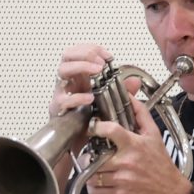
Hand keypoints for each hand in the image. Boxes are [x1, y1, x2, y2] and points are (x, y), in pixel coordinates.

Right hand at [45, 44, 114, 168]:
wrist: (78, 144)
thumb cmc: (88, 120)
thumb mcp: (107, 102)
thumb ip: (121, 91)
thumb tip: (134, 82)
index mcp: (79, 76)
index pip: (80, 52)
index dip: (93, 49)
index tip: (107, 56)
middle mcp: (68, 81)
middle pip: (67, 56)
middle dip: (85, 54)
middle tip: (100, 62)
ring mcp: (62, 93)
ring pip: (62, 71)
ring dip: (80, 67)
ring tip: (96, 71)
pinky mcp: (58, 109)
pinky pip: (64, 99)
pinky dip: (77, 97)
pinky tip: (89, 98)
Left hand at [83, 85, 193, 193]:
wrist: (170, 190)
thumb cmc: (160, 162)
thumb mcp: (154, 134)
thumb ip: (140, 113)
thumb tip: (129, 96)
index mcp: (134, 145)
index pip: (111, 131)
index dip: (97, 127)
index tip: (92, 127)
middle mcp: (126, 162)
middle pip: (94, 156)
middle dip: (88, 155)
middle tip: (89, 153)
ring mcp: (122, 179)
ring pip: (91, 175)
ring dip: (88, 171)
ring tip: (92, 167)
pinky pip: (95, 192)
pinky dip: (92, 188)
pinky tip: (96, 182)